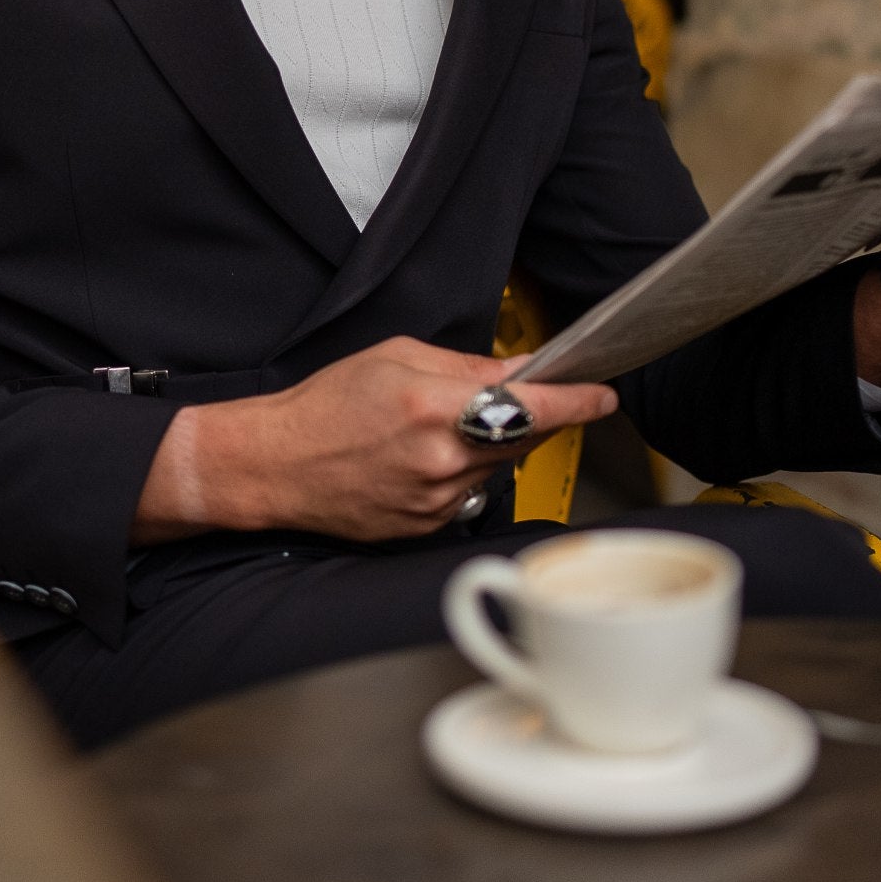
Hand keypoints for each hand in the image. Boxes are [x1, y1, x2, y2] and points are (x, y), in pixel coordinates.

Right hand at [132, 337, 615, 544]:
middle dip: (531, 417)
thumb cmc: (327, 404)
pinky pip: (471, 494)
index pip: (531, 403)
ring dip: (493, 445)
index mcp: (434, 403)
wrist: (277, 464)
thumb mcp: (395, 356)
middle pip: (524, 437)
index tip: (603, 394)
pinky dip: (465, 473)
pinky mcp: (429, 526)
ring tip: (445, 428)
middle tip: (512, 399)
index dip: (576, 400)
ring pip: (499, 467)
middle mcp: (442, 456)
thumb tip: (521, 371)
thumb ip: (465, 364)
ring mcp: (437, 498)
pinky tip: (425, 461)